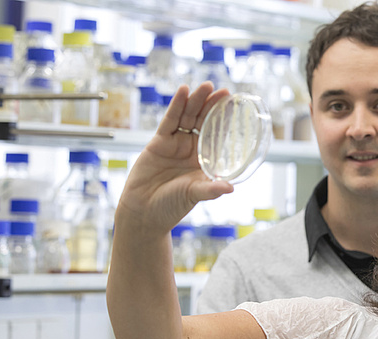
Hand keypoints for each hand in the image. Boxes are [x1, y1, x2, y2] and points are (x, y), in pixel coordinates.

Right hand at [116, 82, 233, 234]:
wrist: (143, 213)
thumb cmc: (171, 206)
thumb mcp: (194, 195)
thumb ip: (210, 189)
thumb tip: (230, 187)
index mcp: (204, 161)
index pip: (217, 135)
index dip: (224, 120)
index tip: (234, 104)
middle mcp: (191, 150)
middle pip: (203, 122)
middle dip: (212, 106)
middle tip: (223, 91)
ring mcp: (175, 145)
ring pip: (187, 118)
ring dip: (196, 101)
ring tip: (206, 87)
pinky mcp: (158, 142)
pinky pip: (169, 121)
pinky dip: (176, 105)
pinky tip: (183, 91)